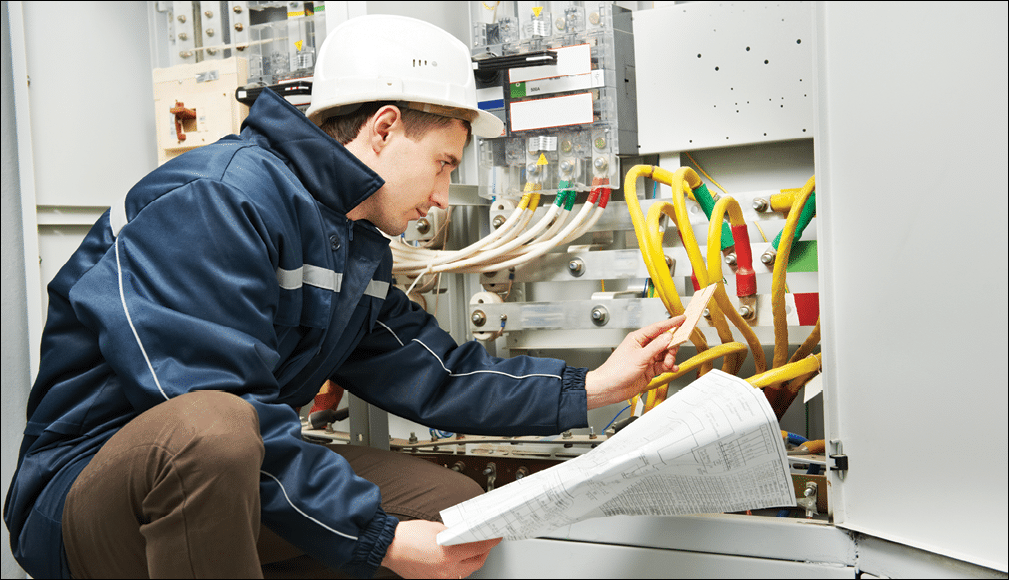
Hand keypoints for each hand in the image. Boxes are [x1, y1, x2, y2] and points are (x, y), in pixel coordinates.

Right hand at [381, 520, 500, 578]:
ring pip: (465, 572)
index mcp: (448, 555)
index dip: (490, 542)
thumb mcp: (437, 528)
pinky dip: (458, 567)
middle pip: (475, 564)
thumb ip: (455, 534)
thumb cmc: (408, 536)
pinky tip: (457, 559)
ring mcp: (439, 578)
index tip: (495, 537)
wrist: (388, 547)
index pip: (478, 549)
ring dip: (472, 561)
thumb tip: (467, 535)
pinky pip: (452, 576)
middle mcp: (446, 571)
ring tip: (473, 550)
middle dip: (484, 553)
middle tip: (486, 543)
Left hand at [584, 315, 684, 409]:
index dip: (671, 323)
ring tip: (668, 364)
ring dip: (670, 359)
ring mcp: (646, 359)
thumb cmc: (616, 370)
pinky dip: (669, 367)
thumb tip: (668, 337)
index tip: (682, 319)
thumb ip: (656, 347)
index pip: (657, 328)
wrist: (610, 388)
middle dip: (671, 347)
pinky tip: (671, 369)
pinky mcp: (649, 370)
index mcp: (638, 338)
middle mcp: (643, 347)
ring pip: (665, 354)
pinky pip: (663, 365)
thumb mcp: (639, 357)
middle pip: (664, 342)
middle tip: (672, 353)